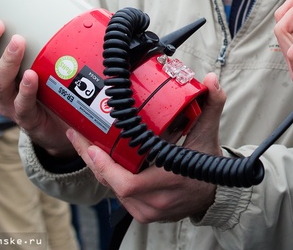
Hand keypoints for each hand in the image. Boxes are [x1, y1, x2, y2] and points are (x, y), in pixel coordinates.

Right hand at [0, 17, 73, 156]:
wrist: (63, 122)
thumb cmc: (47, 79)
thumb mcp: (46, 49)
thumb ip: (55, 21)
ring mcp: (8, 102)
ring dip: (6, 61)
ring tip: (19, 42)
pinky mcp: (26, 117)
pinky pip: (21, 105)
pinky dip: (26, 90)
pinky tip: (32, 77)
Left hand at [66, 72, 224, 222]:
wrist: (214, 193)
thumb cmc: (208, 159)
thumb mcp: (209, 133)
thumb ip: (211, 105)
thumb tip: (211, 79)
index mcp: (169, 180)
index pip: (128, 183)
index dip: (106, 168)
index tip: (92, 146)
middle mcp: (156, 200)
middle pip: (112, 185)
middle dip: (92, 160)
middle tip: (77, 135)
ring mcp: (149, 211)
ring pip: (112, 190)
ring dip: (97, 168)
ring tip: (83, 142)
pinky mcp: (144, 214)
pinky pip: (119, 196)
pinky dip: (108, 177)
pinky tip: (98, 158)